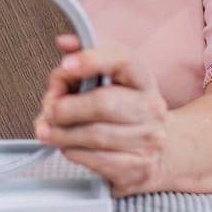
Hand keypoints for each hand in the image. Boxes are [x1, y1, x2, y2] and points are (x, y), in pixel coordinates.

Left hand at [34, 32, 169, 195]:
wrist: (162, 153)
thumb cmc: (123, 111)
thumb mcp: (107, 81)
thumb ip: (82, 61)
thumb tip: (64, 42)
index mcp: (142, 79)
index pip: (122, 59)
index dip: (92, 59)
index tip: (66, 65)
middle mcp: (151, 108)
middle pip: (104, 103)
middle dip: (67, 107)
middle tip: (49, 109)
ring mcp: (147, 140)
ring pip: (95, 135)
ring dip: (62, 133)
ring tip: (48, 130)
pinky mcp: (137, 168)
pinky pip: (95, 159)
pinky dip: (72, 151)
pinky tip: (67, 146)